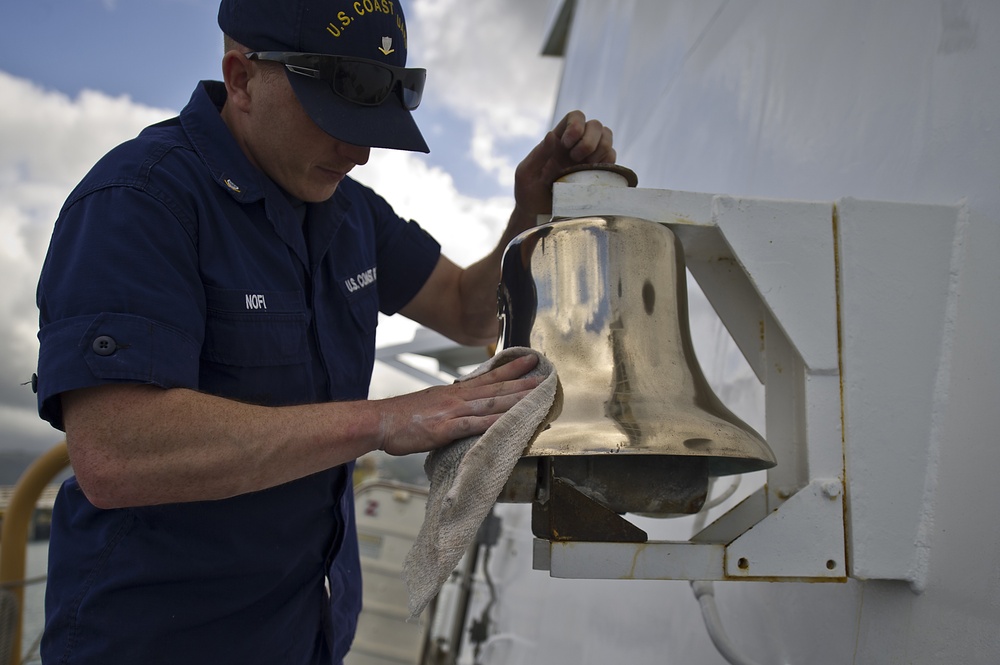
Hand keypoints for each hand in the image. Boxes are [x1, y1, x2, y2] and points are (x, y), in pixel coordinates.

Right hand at [376, 353, 540, 455]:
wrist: (379, 421)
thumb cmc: (402, 416)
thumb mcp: (431, 403)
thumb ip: (452, 404)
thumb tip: (468, 406)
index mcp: (454, 392)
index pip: (488, 377)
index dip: (510, 369)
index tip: (528, 360)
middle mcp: (456, 398)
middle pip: (495, 388)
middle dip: (522, 382)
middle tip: (544, 375)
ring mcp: (451, 412)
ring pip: (490, 403)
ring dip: (515, 398)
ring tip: (535, 395)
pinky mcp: (445, 429)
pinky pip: (473, 425)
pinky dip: (492, 422)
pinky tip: (508, 421)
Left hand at [513, 110, 615, 217]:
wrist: (539, 216)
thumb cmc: (528, 194)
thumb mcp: (526, 174)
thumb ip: (538, 154)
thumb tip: (552, 135)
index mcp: (558, 140)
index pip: (575, 117)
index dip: (576, 125)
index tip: (566, 145)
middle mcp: (576, 145)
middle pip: (595, 125)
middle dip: (589, 140)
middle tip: (576, 158)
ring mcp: (590, 158)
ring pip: (607, 138)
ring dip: (600, 149)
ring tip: (585, 167)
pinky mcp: (599, 173)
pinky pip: (612, 158)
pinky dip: (607, 162)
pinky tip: (593, 175)